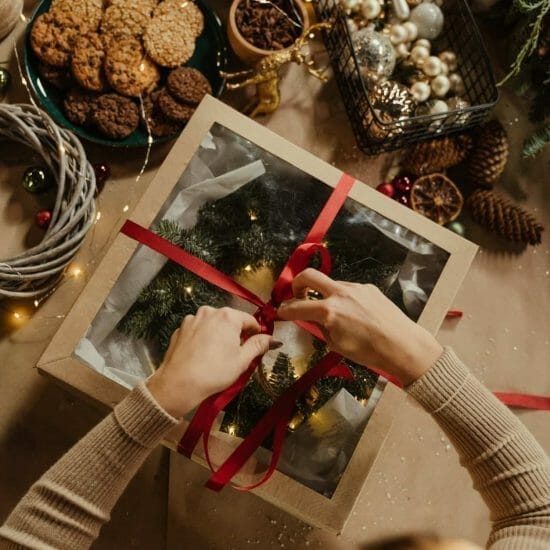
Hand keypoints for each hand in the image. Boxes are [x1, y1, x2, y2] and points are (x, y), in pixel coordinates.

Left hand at [147, 306, 276, 417]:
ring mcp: (192, 319)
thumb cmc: (215, 372)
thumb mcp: (242, 360)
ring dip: (218, 336)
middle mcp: (209, 311)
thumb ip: (258, 345)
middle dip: (236, 335)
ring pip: (213, 325)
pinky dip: (203, 339)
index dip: (256, 333)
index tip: (256, 347)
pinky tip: (202, 356)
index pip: (250, 320)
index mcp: (228, 316)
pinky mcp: (180, 329)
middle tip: (236, 355)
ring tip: (217, 357)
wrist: (178, 384)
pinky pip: (198, 331)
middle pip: (230, 320)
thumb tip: (273, 339)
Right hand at [277, 269, 442, 384]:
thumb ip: (319, 328)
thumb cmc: (368, 352)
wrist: (402, 345)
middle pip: (309, 276)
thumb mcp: (336, 344)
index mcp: (328, 311)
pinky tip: (353, 314)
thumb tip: (309, 319)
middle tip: (297, 296)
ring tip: (332, 313)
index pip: (296, 306)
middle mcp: (339, 293)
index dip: (284, 310)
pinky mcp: (368, 288)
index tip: (280, 312)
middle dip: (296, 284)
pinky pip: (348, 289)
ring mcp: (355, 287)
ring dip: (323, 294)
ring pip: (330, 284)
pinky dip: (342, 298)